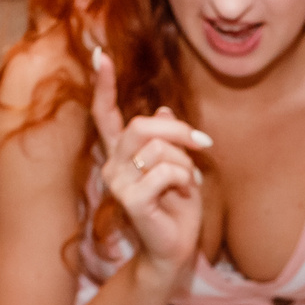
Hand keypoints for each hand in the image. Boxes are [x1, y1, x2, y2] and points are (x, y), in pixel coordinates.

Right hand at [90, 45, 207, 287]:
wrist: (174, 250)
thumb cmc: (176, 209)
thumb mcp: (178, 166)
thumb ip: (168, 139)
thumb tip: (163, 109)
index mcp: (120, 154)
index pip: (105, 114)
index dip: (103, 85)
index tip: (101, 54)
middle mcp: (112, 165)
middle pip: (142, 125)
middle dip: (179, 130)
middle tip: (204, 142)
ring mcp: (118, 183)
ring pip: (158, 148)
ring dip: (185, 161)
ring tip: (188, 180)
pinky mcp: (131, 199)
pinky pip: (164, 171)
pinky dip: (183, 178)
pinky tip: (183, 192)